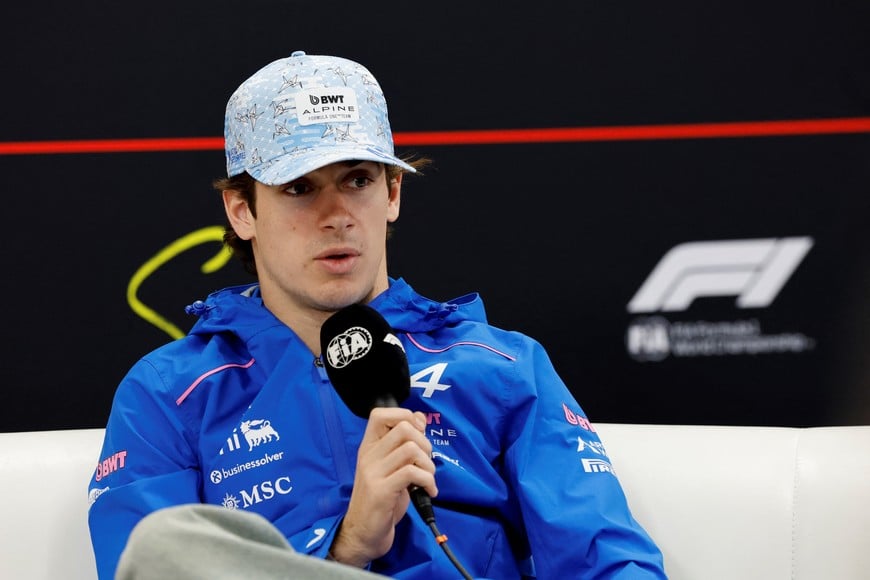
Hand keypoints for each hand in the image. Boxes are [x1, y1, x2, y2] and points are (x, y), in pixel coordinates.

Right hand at [329, 408, 437, 566]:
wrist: (363, 533)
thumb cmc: (380, 500)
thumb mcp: (392, 468)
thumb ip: (403, 444)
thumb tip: (420, 418)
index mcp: (369, 447)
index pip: (380, 414)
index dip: (405, 416)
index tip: (418, 435)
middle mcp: (368, 456)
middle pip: (404, 428)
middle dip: (425, 443)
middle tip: (426, 463)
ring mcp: (373, 473)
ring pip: (411, 449)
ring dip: (428, 464)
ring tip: (427, 479)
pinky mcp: (381, 491)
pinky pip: (412, 473)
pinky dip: (428, 481)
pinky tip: (428, 491)